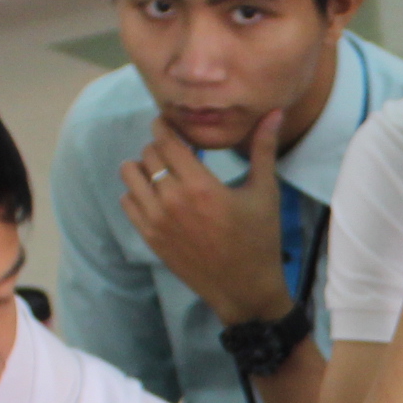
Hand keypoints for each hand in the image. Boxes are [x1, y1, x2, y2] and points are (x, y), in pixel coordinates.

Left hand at [122, 112, 292, 325]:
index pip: (166, 139)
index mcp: (201, 186)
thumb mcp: (265, 193)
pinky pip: (127, 200)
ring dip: (144, 166)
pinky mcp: (150, 237)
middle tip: (177, 151)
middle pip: (148, 153)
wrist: (244, 289)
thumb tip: (275, 112)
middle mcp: (173, 201)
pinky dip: (138, 192)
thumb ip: (264, 149)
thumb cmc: (260, 240)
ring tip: (164, 172)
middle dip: (161, 146)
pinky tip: (158, 195)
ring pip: (130, 174)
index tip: (174, 125)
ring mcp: (157, 221)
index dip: (166, 126)